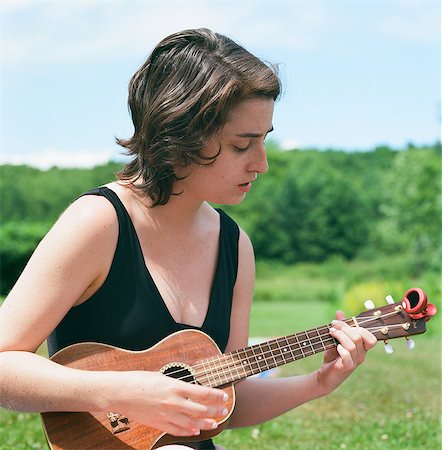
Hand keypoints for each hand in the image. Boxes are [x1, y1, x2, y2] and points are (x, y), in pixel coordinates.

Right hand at [110, 371, 227, 436]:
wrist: (118, 393)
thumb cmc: (138, 380)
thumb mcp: (161, 376)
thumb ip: (176, 385)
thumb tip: (189, 390)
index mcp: (175, 387)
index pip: (202, 393)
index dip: (216, 396)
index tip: (225, 396)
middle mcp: (173, 402)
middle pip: (201, 410)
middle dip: (215, 411)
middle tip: (224, 411)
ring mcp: (165, 415)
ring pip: (191, 423)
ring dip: (205, 424)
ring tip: (214, 423)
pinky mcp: (158, 424)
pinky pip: (177, 430)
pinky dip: (189, 432)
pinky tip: (195, 431)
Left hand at [316, 310, 376, 393]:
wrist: (324, 375)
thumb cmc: (332, 357)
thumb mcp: (335, 340)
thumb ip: (340, 327)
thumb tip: (339, 312)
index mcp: (361, 348)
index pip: (371, 338)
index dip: (359, 328)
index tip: (341, 322)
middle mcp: (361, 355)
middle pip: (359, 337)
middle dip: (344, 327)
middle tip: (332, 325)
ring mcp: (354, 362)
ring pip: (353, 345)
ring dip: (340, 336)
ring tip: (330, 332)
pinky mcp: (346, 368)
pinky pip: (348, 358)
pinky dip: (342, 350)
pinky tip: (335, 347)